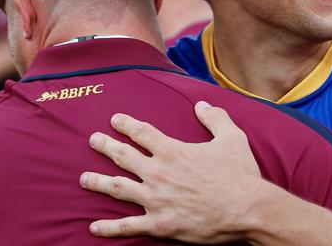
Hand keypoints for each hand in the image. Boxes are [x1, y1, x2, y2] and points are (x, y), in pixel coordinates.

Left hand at [80, 101, 260, 242]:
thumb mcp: (232, 137)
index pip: (141, 132)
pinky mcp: (159, 224)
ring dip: (98, 182)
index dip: (126, 124)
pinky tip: (94, 227)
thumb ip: (214, 117)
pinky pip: (128, 226)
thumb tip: (201, 104)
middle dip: (105, 146)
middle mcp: (158, 172)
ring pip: (117, 188)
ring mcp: (155, 199)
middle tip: (93, 140)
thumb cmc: (240, 175)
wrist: (247, 210)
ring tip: (84, 178)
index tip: (114, 120)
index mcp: (173, 150)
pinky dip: (109, 228)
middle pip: (123, 156)